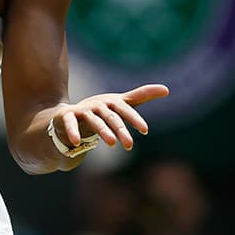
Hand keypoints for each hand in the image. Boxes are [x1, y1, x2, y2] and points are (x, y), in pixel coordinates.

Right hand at [53, 84, 168, 150]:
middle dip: (121, 130)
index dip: (134, 119)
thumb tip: (168, 89)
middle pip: (111, 117)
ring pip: (94, 122)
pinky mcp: (67, 117)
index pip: (125, 110)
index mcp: (111, 102)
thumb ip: (142, 96)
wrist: (70, 114)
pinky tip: (76, 143)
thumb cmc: (101, 110)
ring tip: (112, 144)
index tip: (145, 130)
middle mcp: (98, 105)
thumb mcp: (121, 103)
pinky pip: (70, 124)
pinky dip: (73, 132)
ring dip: (103, 132)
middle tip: (130, 145)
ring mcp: (82, 110)